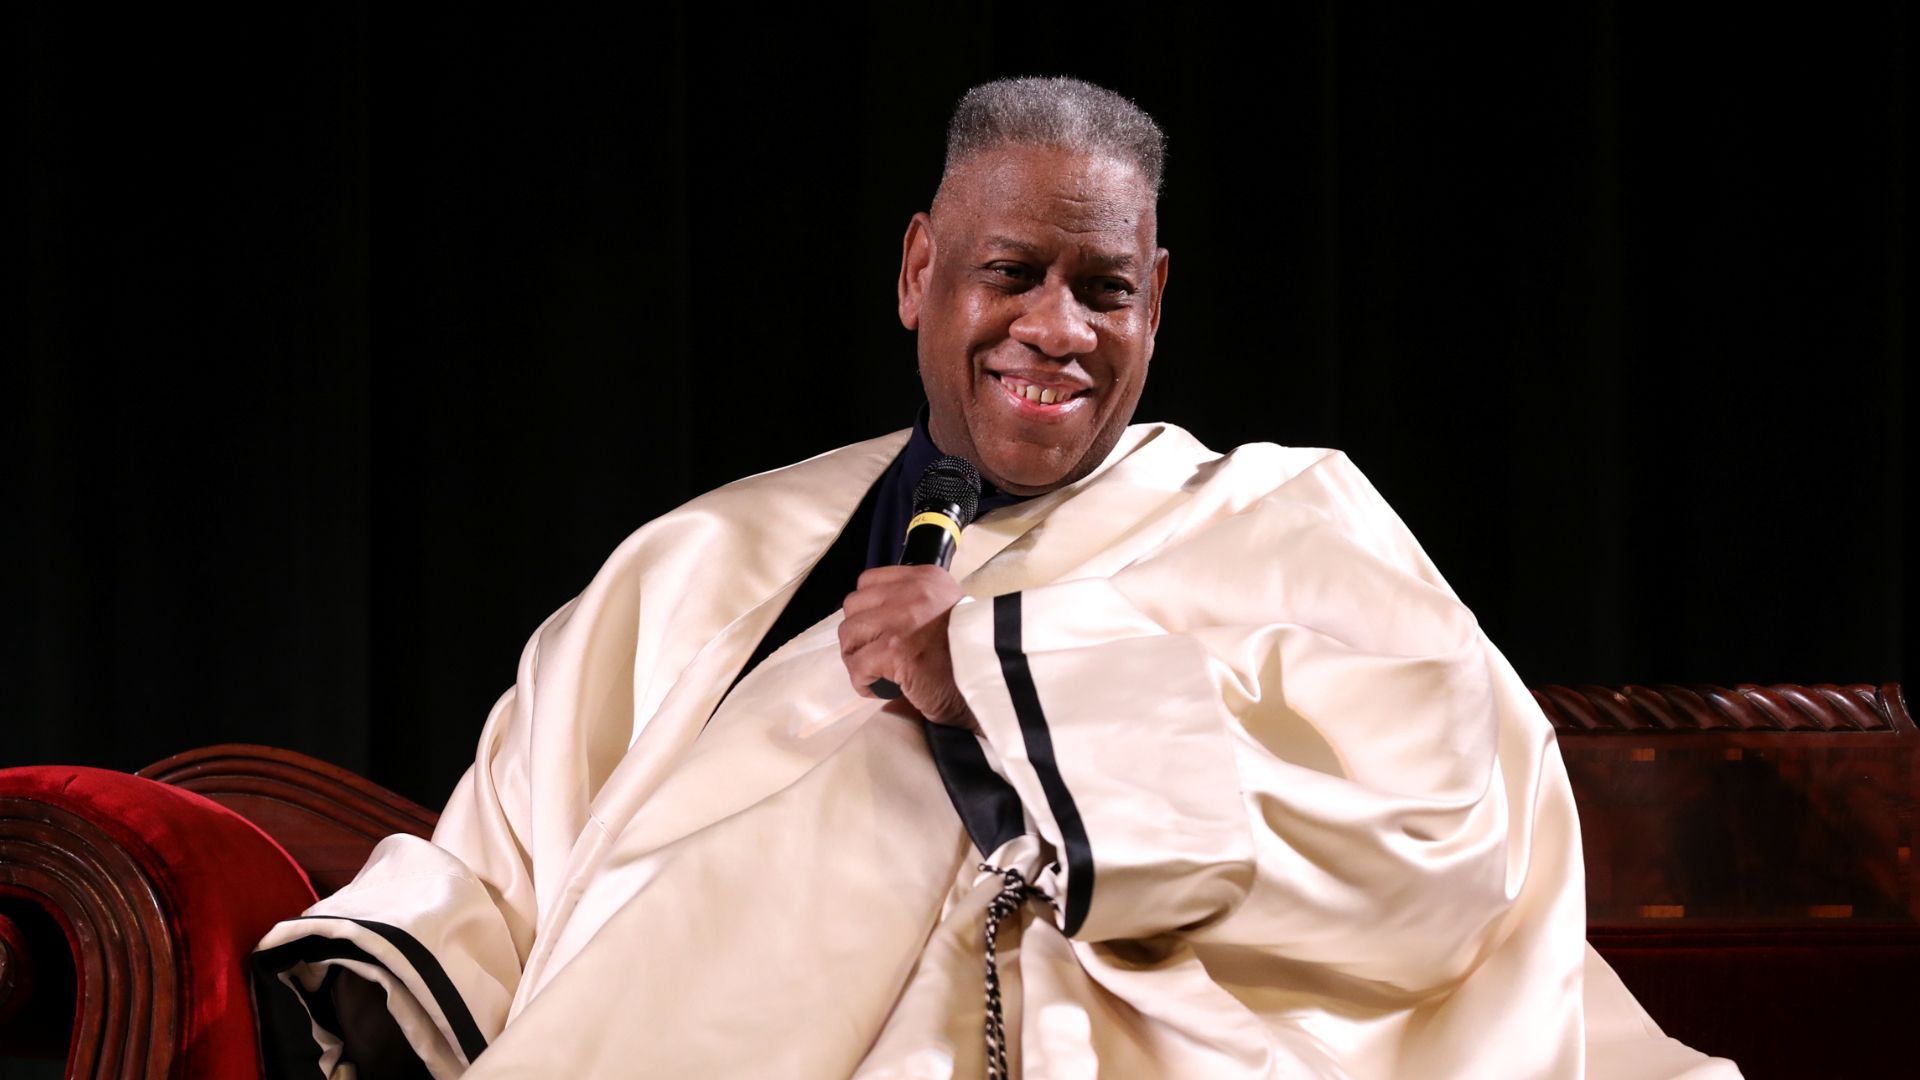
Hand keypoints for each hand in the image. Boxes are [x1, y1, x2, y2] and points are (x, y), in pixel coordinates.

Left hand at [840, 565, 976, 729]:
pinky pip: (857, 665)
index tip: (879, 632)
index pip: (869, 582)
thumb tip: (878, 619)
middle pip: (854, 606)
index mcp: (926, 578)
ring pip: (849, 635)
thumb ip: (917, 605)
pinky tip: (880, 689)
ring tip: (877, 673)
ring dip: (857, 658)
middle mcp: (912, 592)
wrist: (996, 679)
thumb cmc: (972, 653)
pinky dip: (863, 681)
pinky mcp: (895, 651)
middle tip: (874, 656)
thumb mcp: (948, 610)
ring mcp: (901, 621)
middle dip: (859, 634)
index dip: (868, 610)